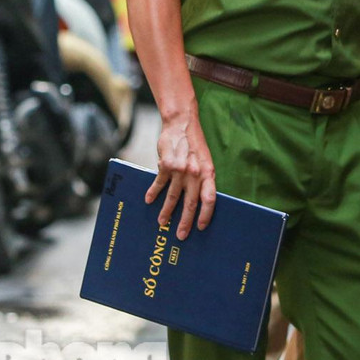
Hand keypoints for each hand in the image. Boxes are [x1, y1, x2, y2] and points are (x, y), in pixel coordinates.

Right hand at [145, 107, 216, 239]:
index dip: (206, 214)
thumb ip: (202, 178)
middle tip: (181, 235)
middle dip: (185, 221)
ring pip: (173, 197)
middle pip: (190, 202)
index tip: (201, 227)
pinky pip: (159, 183)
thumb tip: (199, 200)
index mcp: (208, 172)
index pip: (210, 198)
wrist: (181, 123)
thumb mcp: (205, 160)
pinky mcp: (166, 165)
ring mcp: (180, 170)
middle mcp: (195, 173)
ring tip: (162, 223)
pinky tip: (149, 201)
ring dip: (167, 212)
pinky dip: (154, 193)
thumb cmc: (195, 144)